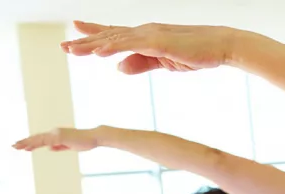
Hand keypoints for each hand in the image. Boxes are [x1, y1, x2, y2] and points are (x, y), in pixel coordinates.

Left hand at [13, 127, 100, 151]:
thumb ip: (59, 146)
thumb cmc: (84, 142)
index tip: (21, 146)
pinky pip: (46, 142)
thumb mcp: (69, 146)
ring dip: (27, 143)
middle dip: (25, 142)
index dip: (31, 142)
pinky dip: (37, 145)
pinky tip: (29, 148)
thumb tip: (50, 148)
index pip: (41, 139)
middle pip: (37, 138)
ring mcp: (57, 134)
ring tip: (17, 147)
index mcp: (56, 135)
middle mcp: (54, 132)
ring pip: (39, 139)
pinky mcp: (61, 137)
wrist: (93, 137)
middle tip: (13, 146)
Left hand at [61, 21, 239, 74]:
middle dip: (85, 41)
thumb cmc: (197, 53)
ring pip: (114, 39)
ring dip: (92, 45)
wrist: (220, 45)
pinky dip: (112, 48)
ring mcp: (150, 35)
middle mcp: (144, 32)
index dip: (95, 36)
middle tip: (63, 47)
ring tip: (71, 50)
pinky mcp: (158, 41)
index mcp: (146, 37)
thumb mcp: (164, 62)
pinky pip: (130, 44)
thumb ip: (141, 64)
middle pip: (109, 36)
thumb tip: (119, 69)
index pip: (116, 36)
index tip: (76, 37)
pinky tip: (97, 53)